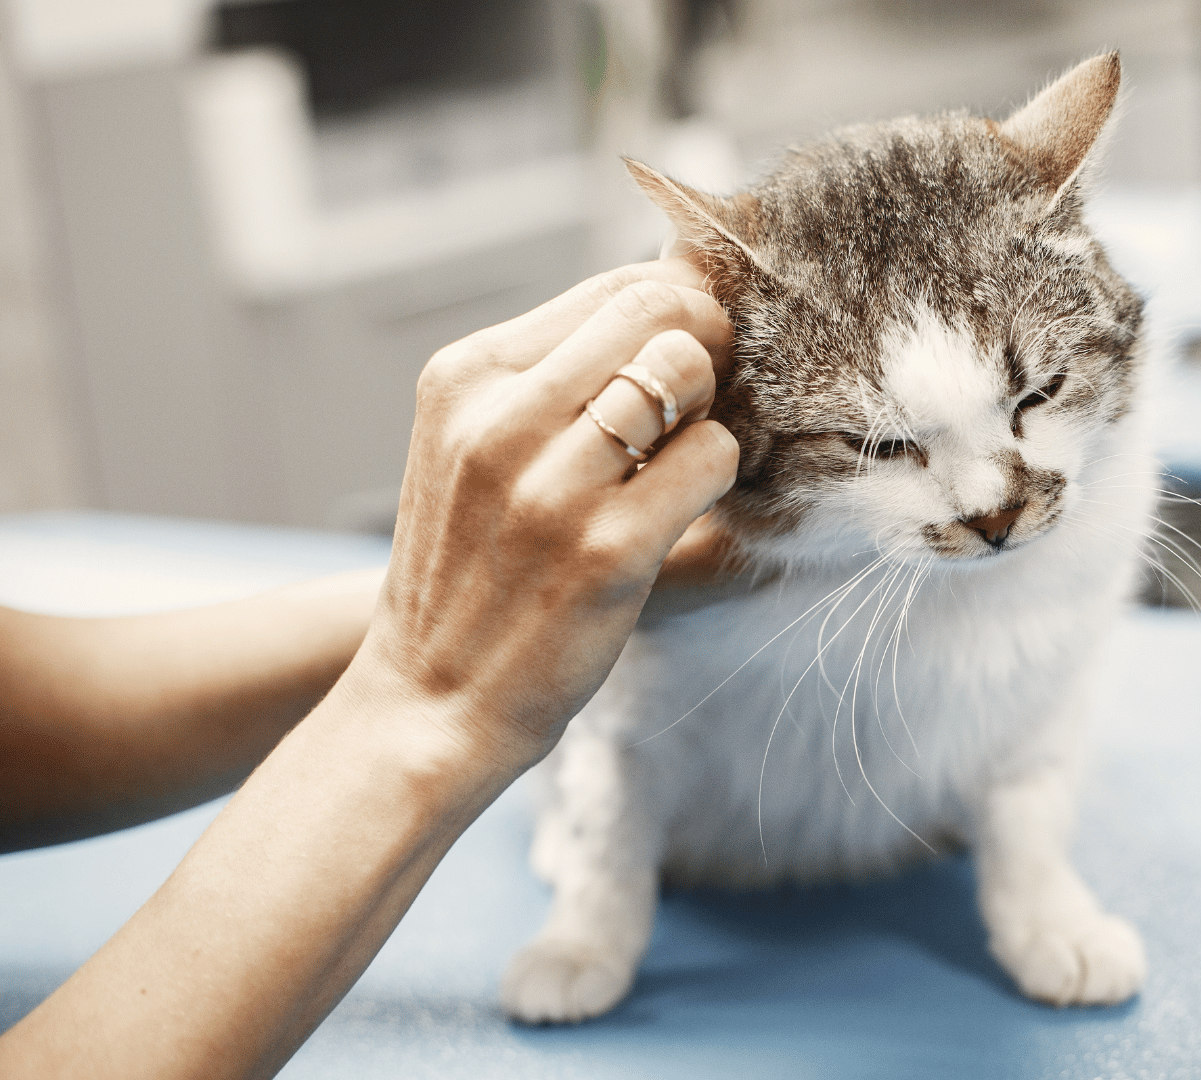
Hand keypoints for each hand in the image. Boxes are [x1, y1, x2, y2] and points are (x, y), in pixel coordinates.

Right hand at [341, 259, 739, 771]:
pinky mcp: (607, 547)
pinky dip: (720, 476)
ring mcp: (552, 484)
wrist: (430, 700)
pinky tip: (688, 509)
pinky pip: (712, 457)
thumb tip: (675, 296)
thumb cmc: (474, 567)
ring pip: (688, 373)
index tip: (691, 354)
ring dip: (710, 413)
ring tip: (681, 463)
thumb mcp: (474, 446)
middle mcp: (499, 418)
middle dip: (706, 346)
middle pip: (658, 313)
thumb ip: (553, 376)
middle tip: (702, 405)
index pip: (613, 290)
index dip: (678, 311)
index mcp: (465, 377)